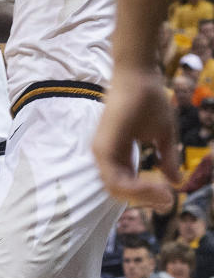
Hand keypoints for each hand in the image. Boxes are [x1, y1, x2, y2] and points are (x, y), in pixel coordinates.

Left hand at [92, 76, 179, 209]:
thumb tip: (176, 183)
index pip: (126, 185)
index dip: (147, 196)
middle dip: (146, 199)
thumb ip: (166, 160)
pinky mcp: (103, 147)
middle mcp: (105, 154)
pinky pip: (114, 180)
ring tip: (165, 195)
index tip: (169, 198)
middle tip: (168, 199)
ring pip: (116, 190)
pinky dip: (135, 189)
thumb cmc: (150, 102)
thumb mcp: (163, 136)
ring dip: (142, 196)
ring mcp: (102, 151)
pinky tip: (157, 187)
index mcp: (117, 153)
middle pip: (119, 192)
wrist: (141, 78)